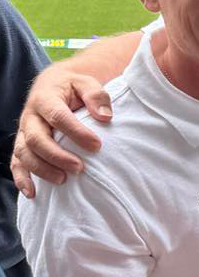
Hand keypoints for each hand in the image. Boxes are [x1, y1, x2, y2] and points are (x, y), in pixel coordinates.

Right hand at [12, 69, 113, 197]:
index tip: (97, 146)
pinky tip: (33, 193)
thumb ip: (96, 96)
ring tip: (64, 180)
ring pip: (24, 154)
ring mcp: (24, 132)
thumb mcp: (86, 83)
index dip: (76, 133)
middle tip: (80, 168)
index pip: (58, 117)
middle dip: (57, 156)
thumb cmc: (74, 87)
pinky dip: (22, 179)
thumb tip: (106, 117)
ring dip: (42, 169)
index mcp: (45, 99)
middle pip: (37, 139)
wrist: (52, 85)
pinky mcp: (22, 145)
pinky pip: (16, 163)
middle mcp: (30, 117)